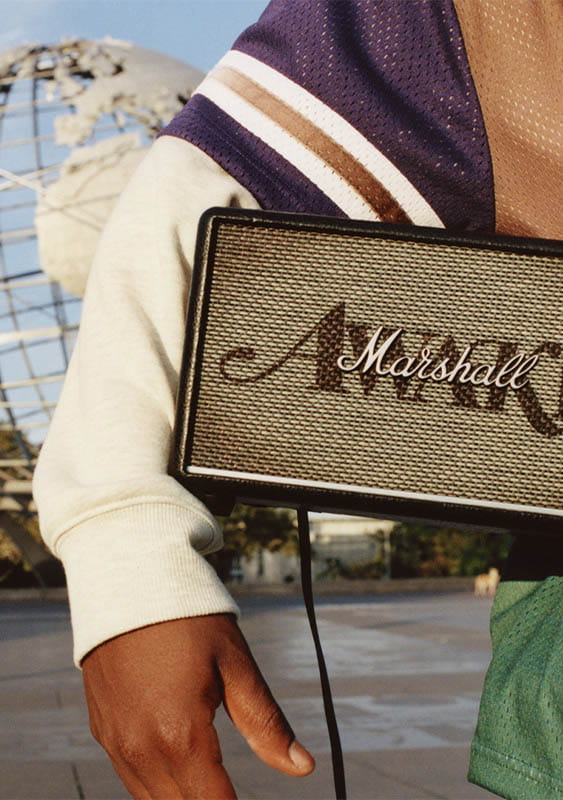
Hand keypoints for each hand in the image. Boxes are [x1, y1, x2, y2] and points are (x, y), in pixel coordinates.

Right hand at [82, 614, 314, 798]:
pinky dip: (156, 783)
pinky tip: (179, 767)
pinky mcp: (102, 729)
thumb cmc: (189, 618)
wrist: (127, 579)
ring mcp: (116, 741)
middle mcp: (141, 749)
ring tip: (212, 784)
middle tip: (232, 791)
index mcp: (180, 735)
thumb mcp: (235, 665)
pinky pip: (130, 777)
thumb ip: (266, 723)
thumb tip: (304, 767)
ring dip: (183, 798)